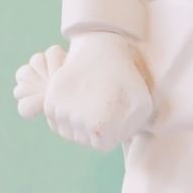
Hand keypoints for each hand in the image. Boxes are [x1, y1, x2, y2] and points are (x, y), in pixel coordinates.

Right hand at [41, 32, 153, 149]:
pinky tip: (78, 98)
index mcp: (98, 126)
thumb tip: (118, 142)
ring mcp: (60, 111)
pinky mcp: (49, 100)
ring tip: (91, 100)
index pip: (101, 144)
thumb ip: (133, 129)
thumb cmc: (126, 77)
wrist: (100, 47)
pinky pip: (56, 121)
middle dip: (94, 127)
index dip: (110, 131)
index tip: (115, 112)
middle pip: (83, 139)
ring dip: (78, 122)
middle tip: (103, 103)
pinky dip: (66, 114)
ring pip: (67, 131)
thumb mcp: (142, 104)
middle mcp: (76, 122)